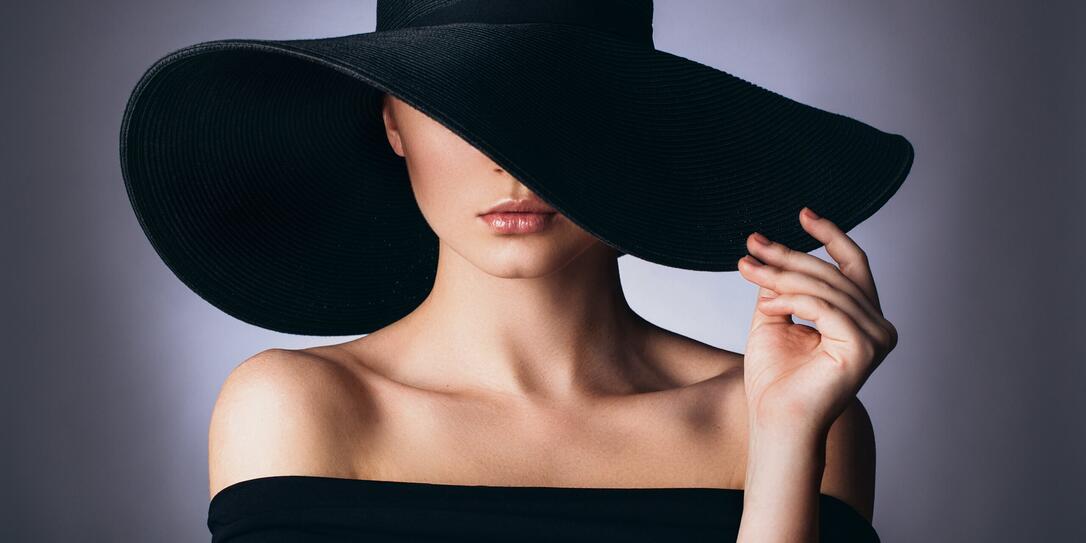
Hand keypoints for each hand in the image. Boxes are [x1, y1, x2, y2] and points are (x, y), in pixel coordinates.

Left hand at [737, 207, 897, 436]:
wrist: (775, 421)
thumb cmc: (775, 379)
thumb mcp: (776, 318)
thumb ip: (782, 287)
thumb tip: (772, 250)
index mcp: (862, 319)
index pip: (852, 266)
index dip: (831, 235)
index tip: (803, 212)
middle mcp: (878, 327)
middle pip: (832, 273)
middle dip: (787, 254)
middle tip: (751, 244)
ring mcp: (876, 338)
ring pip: (825, 287)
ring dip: (781, 275)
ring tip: (748, 271)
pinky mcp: (863, 348)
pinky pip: (823, 307)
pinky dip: (791, 301)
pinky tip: (766, 307)